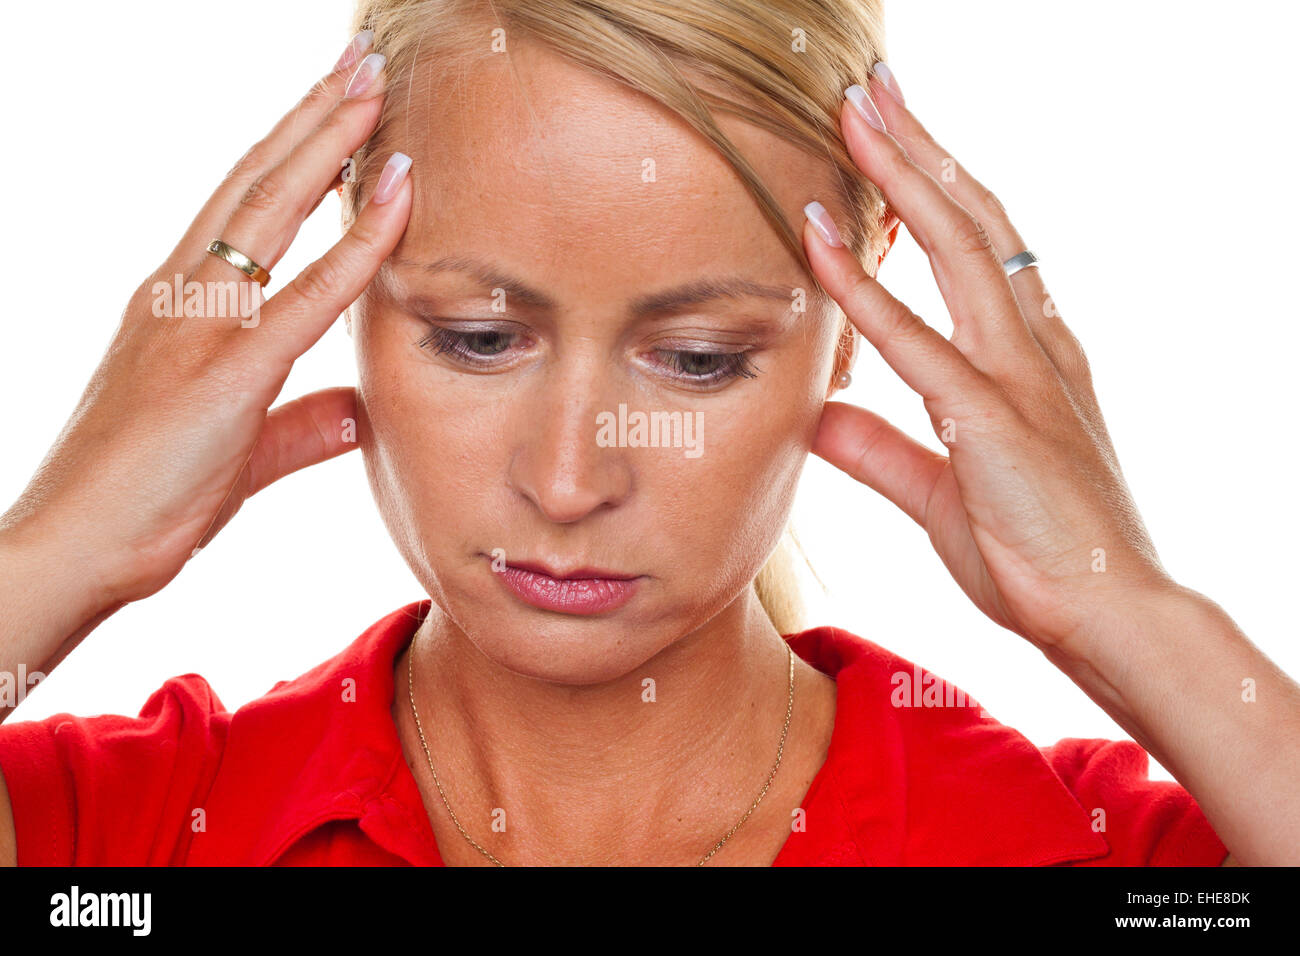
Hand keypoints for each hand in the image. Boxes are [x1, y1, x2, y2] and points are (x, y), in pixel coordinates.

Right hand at [0, 38, 411, 611]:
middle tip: (360, 64)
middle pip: (254, 184)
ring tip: (370, 89)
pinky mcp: (223, 372)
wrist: (78, 549)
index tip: (335, 109)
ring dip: (326, 144)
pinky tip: (394, 197)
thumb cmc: (146, 502)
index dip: (291, 152)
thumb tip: (357, 409)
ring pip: (268, 210)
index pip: (241, 207)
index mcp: (178, 305)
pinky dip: (355, 244)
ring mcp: (196, 325)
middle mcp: (181, 295)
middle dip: (312, 119)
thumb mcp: (240, 451)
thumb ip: (301, 423)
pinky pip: (304, 295)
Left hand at [805, 68, 1174, 652]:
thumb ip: (881, 450)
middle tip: (873, 89)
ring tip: (857, 115)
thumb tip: (820, 418)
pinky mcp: (995, 420)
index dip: (936, 187)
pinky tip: (821, 242)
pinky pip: (918, 343)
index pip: (980, 247)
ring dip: (902, 177)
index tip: (892, 139)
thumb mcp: (940, 492)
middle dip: (920, 149)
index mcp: (1030, 358)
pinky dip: (865, 290)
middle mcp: (1032, 348)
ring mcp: (1020, 377)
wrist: (1109, 615)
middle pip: (973, 222)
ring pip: (959, 250)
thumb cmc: (1039, 555)